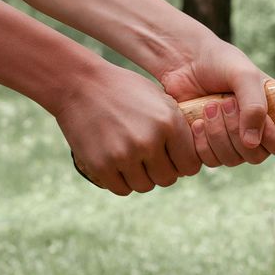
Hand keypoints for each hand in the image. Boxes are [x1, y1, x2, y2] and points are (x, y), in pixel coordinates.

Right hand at [54, 62, 201, 195]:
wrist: (81, 84)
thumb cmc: (126, 91)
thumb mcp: (162, 101)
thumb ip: (179, 128)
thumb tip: (193, 158)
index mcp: (169, 123)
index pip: (191, 165)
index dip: (184, 163)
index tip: (175, 158)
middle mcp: (149, 141)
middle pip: (168, 178)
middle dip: (164, 171)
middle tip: (153, 159)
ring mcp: (123, 155)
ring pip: (145, 186)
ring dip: (143, 177)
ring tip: (136, 161)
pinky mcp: (100, 165)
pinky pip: (122, 189)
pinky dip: (123, 182)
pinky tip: (121, 166)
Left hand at [156, 37, 274, 167]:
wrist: (186, 61)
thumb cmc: (222, 63)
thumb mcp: (245, 76)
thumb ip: (254, 106)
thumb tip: (252, 142)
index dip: (274, 139)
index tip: (258, 117)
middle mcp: (257, 135)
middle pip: (256, 157)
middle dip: (237, 130)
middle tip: (226, 102)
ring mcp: (232, 143)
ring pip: (232, 160)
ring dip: (218, 134)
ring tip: (209, 106)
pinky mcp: (208, 147)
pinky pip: (210, 161)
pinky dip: (202, 143)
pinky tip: (196, 122)